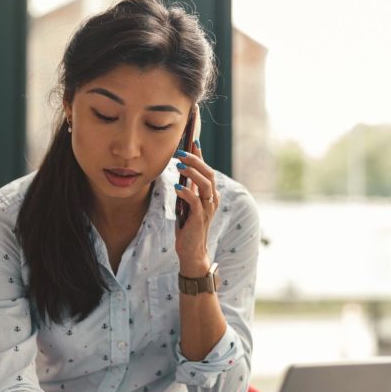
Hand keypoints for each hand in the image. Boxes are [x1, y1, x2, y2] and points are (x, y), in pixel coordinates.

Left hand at [174, 134, 217, 277]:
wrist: (192, 251)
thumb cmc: (188, 227)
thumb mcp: (188, 204)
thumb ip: (188, 189)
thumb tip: (181, 171)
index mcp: (210, 194)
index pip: (207, 170)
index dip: (200, 155)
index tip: (193, 140)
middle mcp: (212, 199)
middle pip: (208, 173)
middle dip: (195, 160)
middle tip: (181, 152)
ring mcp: (208, 209)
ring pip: (205, 184)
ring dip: (192, 173)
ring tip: (179, 165)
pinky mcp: (200, 218)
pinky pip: (195, 201)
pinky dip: (187, 192)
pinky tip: (177, 187)